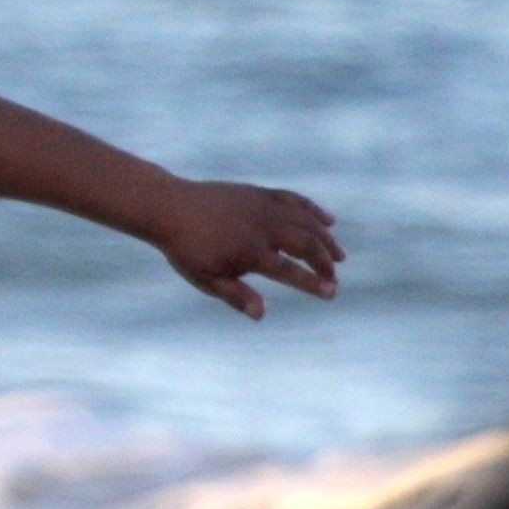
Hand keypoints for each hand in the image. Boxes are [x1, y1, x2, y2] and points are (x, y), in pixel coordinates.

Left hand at [152, 180, 341, 319]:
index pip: (291, 271)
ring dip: (326, 239)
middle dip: (325, 263)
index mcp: (251, 251)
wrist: (169, 208)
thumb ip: (236, 295)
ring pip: (306, 222)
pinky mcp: (260, 193)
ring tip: (339, 256)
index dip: (313, 283)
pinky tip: (328, 221)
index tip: (331, 293)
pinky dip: (313, 210)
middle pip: (306, 245)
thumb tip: (261, 314)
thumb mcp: (207, 278)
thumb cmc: (186, 248)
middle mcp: (263, 227)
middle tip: (333, 279)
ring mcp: (263, 207)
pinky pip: (294, 200)